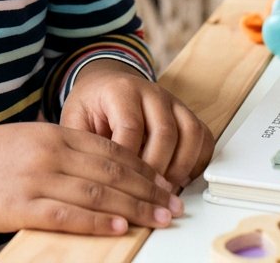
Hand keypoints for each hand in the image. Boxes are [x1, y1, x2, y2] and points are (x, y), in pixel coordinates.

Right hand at [0, 121, 182, 236]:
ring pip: (97, 192)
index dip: (142, 167)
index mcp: (52, 133)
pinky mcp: (22, 204)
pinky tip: (119, 226)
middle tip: (174, 204)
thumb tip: (96, 166)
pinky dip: (97, 221)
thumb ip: (58, 149)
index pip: (109, 149)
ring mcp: (36, 178)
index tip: (165, 183)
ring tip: (159, 218)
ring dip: (134, 207)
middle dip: (148, 189)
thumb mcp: (26, 141)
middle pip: (111, 170)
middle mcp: (49, 151)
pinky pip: (68, 214)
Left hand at [59, 59, 214, 190]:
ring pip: (190, 134)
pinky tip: (180, 180)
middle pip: (165, 132)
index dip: (129, 162)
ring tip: (163, 191)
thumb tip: (90, 178)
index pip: (131, 127)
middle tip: (146, 196)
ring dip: (180, 168)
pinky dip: (197, 162)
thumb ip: (83, 144)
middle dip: (157, 170)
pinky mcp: (187, 114)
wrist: (105, 83)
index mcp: (120, 90)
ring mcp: (173, 101)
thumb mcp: (76, 118)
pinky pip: (203, 137)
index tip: (122, 186)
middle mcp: (151, 92)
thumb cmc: (91, 106)